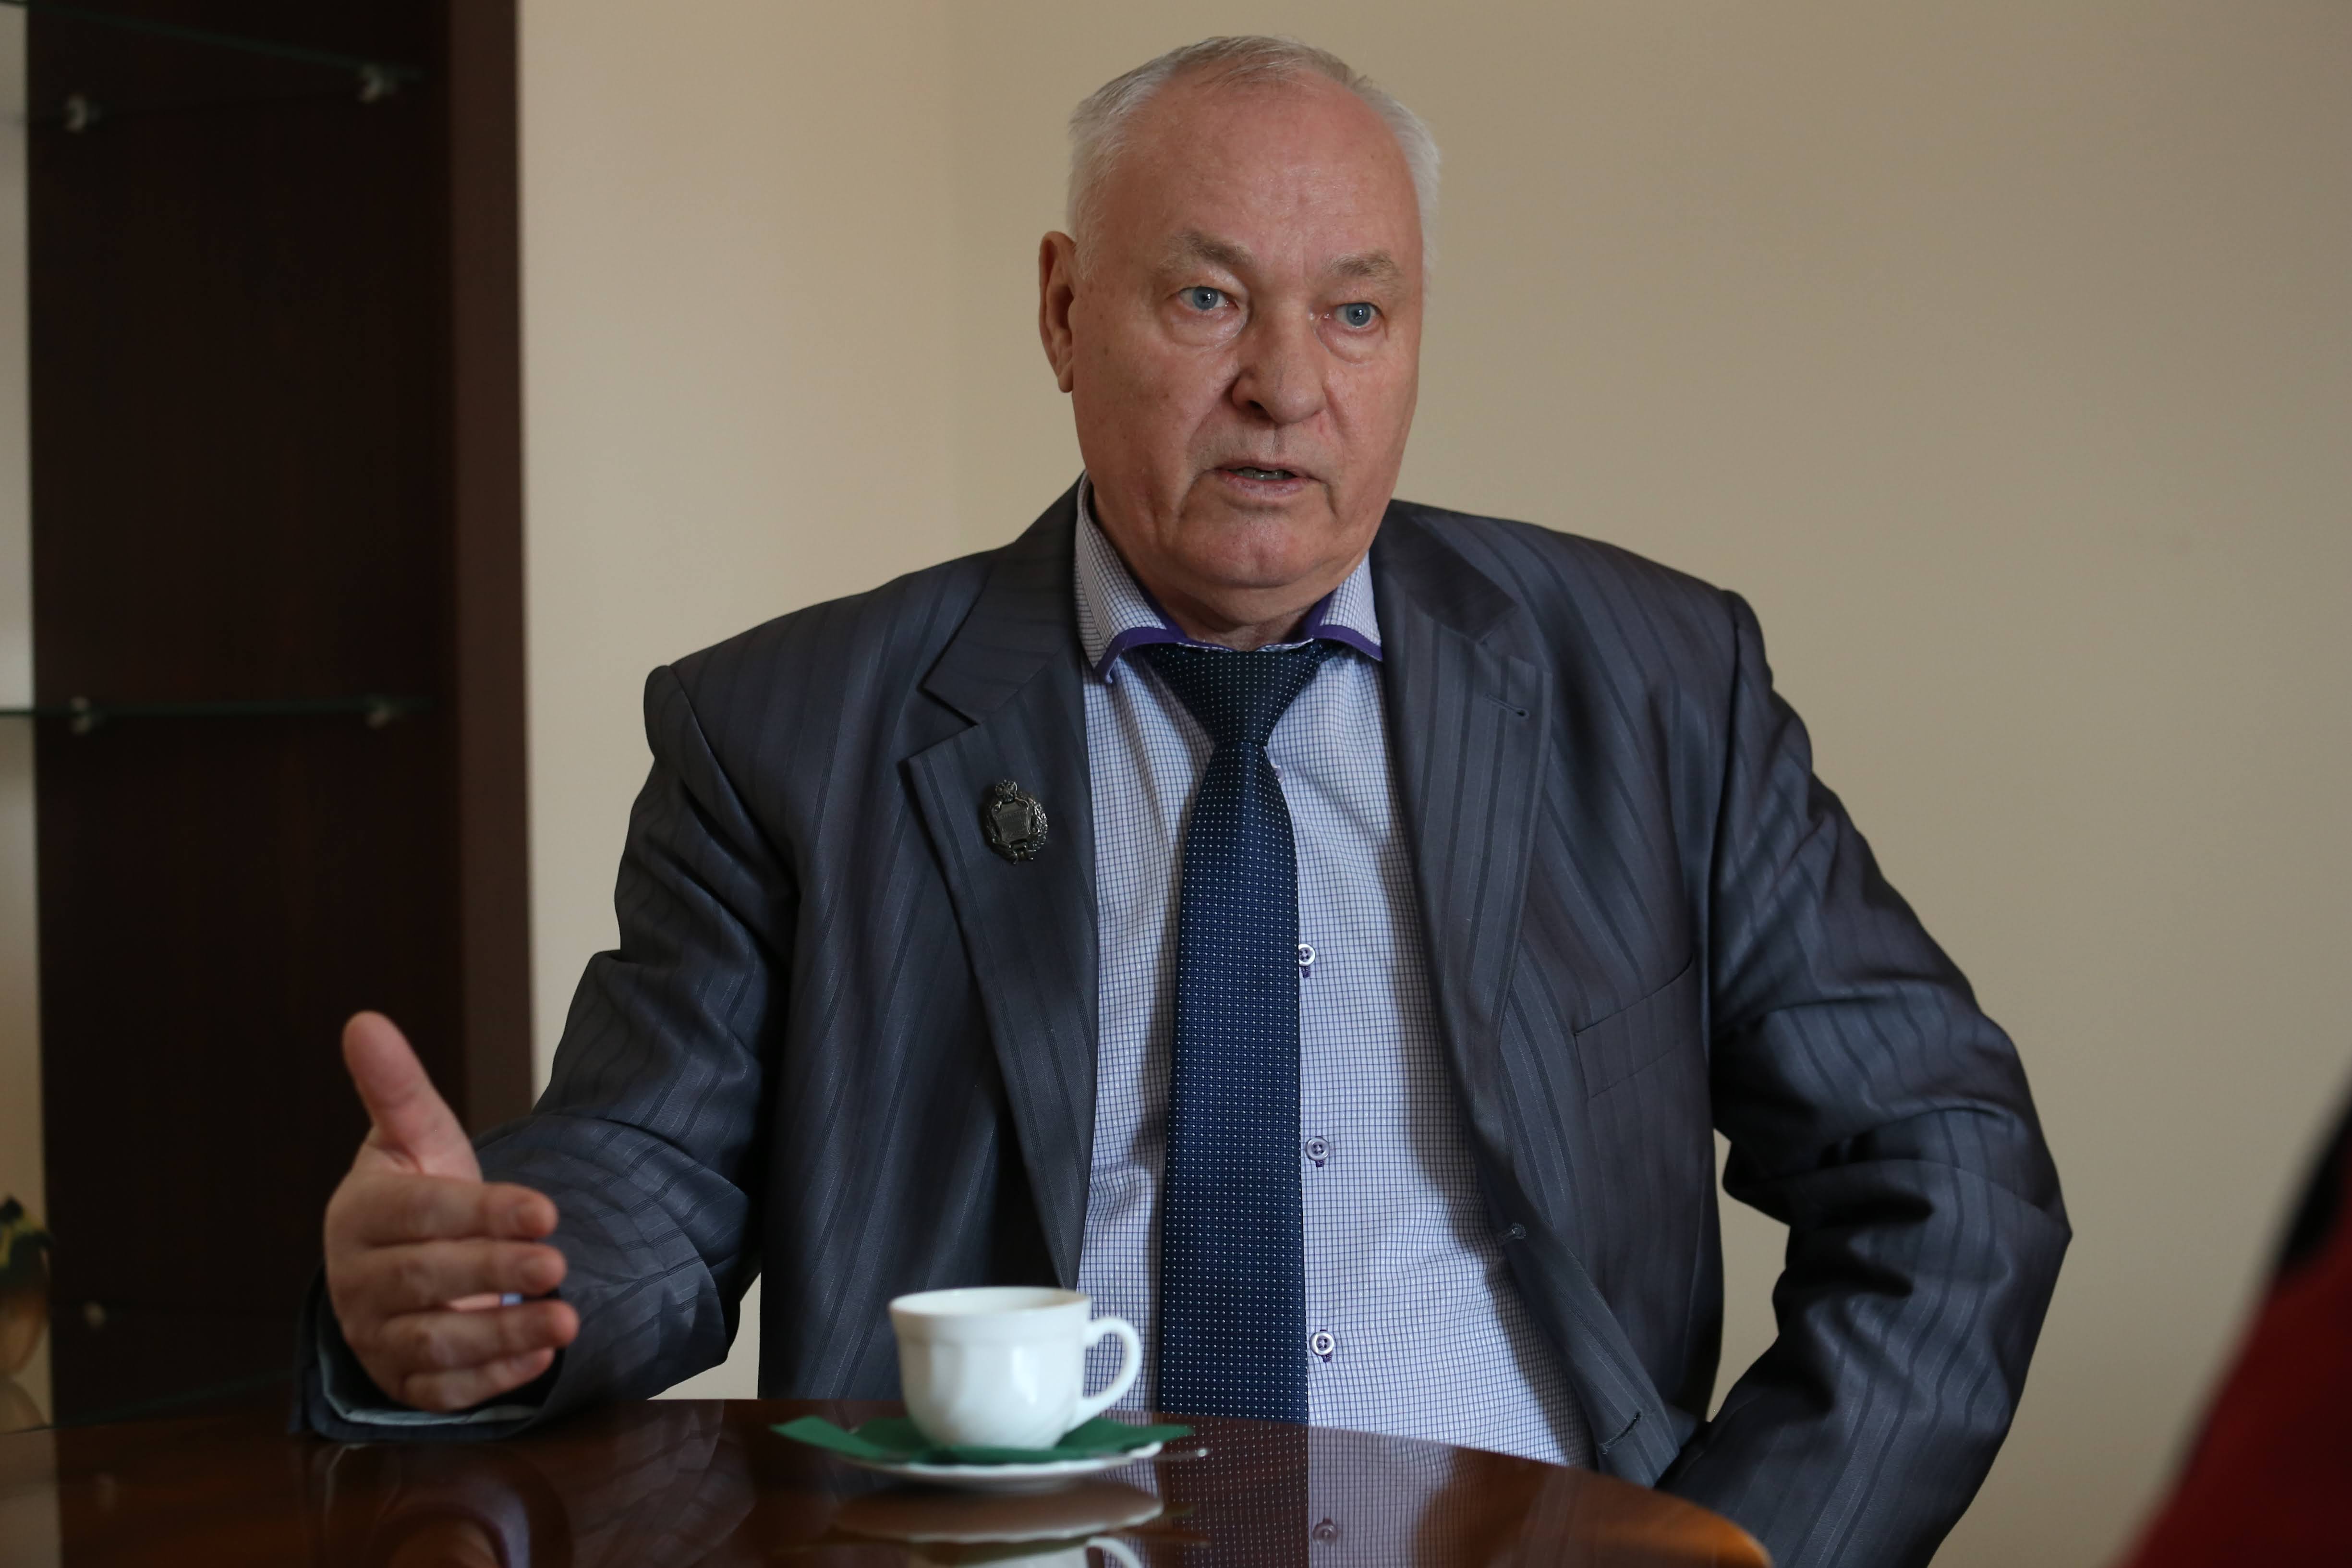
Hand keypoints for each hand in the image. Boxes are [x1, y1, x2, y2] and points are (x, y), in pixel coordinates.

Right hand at [323, 1012, 578, 1410]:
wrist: (408, 1257)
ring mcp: (376, 1337)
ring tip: (566, 1321)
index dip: (483, 1212)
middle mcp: (358, 1281)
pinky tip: (541, 1361)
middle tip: (560, 1263)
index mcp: (360, 1214)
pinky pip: (443, 1392)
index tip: (546, 1209)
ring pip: (435, 1344)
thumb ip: (396, 1086)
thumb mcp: (415, 1136)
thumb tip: (364, 1021)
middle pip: (428, 1279)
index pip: (422, 1214)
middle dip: (496, 1269)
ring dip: (503, 1333)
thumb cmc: (420, 1190)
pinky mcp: (401, 1383)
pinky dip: (492, 1379)